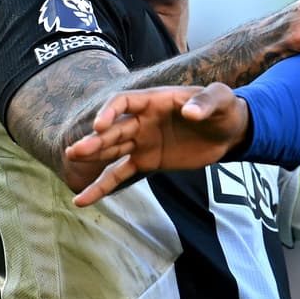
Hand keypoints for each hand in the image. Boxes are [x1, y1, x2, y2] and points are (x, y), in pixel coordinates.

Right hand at [66, 84, 249, 205]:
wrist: (229, 132)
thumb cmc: (224, 109)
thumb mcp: (221, 99)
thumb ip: (205, 102)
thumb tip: (190, 112)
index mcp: (155, 100)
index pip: (124, 101)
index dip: (110, 111)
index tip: (100, 125)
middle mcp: (142, 120)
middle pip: (113, 129)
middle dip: (94, 140)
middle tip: (75, 151)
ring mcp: (142, 141)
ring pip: (111, 150)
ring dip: (92, 157)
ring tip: (70, 164)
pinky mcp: (146, 161)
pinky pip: (120, 173)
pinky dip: (102, 185)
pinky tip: (83, 199)